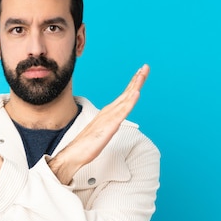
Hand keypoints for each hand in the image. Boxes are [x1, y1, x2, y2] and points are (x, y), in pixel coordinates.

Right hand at [49, 64, 149, 183]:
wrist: (75, 153)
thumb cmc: (86, 145)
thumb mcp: (102, 133)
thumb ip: (108, 126)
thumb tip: (113, 124)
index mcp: (108, 113)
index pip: (123, 97)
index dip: (132, 85)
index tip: (139, 74)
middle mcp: (108, 112)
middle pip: (126, 93)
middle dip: (137, 80)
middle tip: (145, 67)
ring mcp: (109, 117)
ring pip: (126, 98)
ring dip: (135, 85)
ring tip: (142, 74)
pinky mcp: (110, 125)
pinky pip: (123, 111)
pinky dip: (130, 101)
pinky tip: (136, 93)